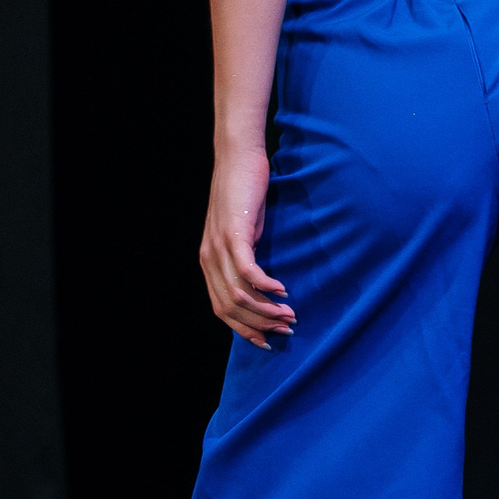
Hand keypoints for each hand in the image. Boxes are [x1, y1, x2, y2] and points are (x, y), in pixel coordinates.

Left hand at [199, 142, 295, 347]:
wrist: (237, 158)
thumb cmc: (242, 193)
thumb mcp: (241, 231)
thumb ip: (244, 257)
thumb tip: (261, 283)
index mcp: (208, 262)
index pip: (222, 309)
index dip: (244, 329)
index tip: (267, 341)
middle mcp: (209, 259)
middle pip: (230, 307)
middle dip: (258, 325)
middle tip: (286, 329)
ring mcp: (219, 247)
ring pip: (240, 293)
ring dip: (266, 310)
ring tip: (289, 315)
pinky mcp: (234, 233)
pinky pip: (248, 271)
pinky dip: (266, 286)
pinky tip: (283, 290)